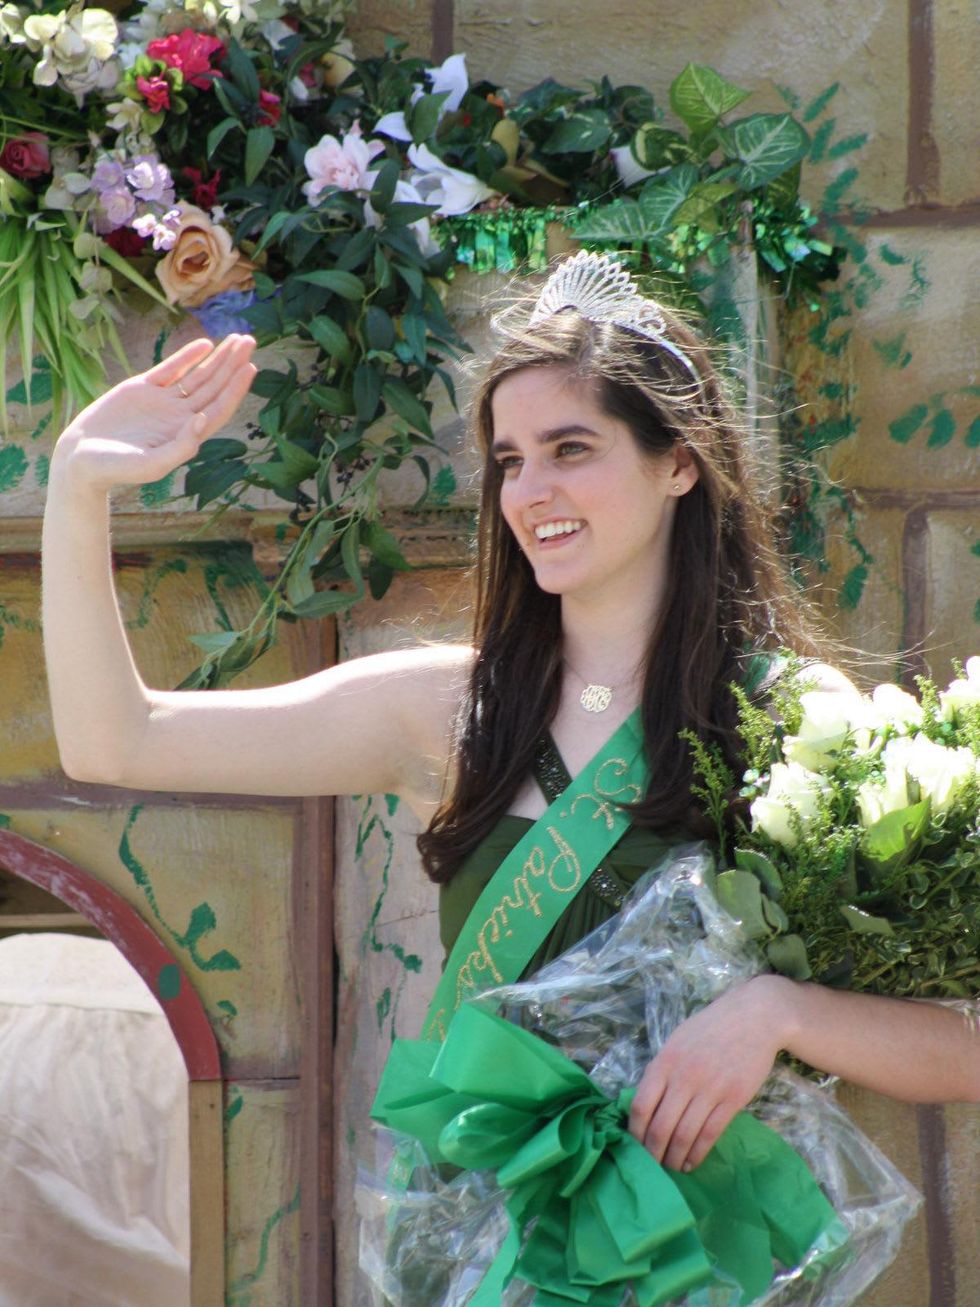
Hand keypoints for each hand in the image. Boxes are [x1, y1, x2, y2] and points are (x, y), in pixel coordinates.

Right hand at [54, 333, 256, 490]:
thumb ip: (181, 446)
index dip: (236, 389)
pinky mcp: (142, 389)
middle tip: (250, 341)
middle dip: (232, 365)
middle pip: (214, 387)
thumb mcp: (151, 464)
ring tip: (238, 339)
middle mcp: (179, 417)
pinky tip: (205, 344)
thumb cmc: (117, 469)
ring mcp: (162, 401)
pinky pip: (170, 369)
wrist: (81, 457)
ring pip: (197, 376)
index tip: (249, 367)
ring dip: (218, 358)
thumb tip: (205, 420)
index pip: (219, 408)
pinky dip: (187, 356)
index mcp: (186, 435)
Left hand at [628, 974, 793, 1172]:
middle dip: (652, 1153)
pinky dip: (697, 1153)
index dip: (634, 1133)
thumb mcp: (677, 1041)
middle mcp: (683, 1077)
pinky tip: (690, 1162)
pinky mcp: (733, 1099)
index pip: (641, 1106)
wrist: (753, 1017)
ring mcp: (709, 1089)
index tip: (633, 1147)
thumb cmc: (710, 1028)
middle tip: (650, 1167)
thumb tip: (645, 1104)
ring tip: (670, 1168)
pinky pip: (710, 1134)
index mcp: (664, 1062)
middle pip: (660, 1126)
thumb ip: (661, 1070)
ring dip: (673, 1157)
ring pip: (684, 1135)